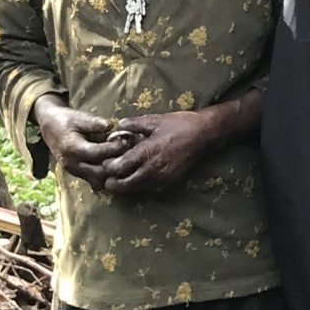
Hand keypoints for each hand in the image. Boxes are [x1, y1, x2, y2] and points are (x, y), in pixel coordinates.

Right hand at [34, 97, 126, 186]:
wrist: (50, 128)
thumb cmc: (67, 120)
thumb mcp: (79, 117)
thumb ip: (94, 123)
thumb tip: (111, 125)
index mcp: (72, 148)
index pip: (96, 153)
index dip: (113, 148)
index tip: (126, 140)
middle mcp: (72, 164)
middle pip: (99, 171)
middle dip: (116, 163)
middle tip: (131, 152)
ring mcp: (75, 171)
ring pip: (98, 180)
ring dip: (113, 172)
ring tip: (125, 159)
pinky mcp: (79, 174)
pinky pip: (95, 181)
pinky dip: (107, 176)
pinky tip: (117, 165)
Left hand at [96, 110, 212, 197]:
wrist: (204, 134)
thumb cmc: (179, 124)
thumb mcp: (155, 120)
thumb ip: (133, 124)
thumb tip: (118, 126)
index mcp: (146, 152)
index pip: (120, 167)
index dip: (109, 167)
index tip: (106, 163)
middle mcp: (153, 168)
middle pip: (126, 184)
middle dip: (114, 184)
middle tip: (108, 180)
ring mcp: (162, 177)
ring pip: (137, 189)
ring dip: (126, 187)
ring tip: (120, 181)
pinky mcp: (170, 182)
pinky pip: (150, 189)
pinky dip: (141, 186)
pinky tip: (138, 180)